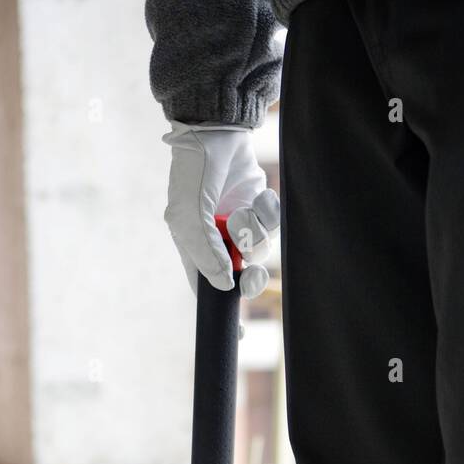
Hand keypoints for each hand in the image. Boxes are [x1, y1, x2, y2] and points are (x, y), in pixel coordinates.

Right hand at [163, 123, 279, 298]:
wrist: (217, 129)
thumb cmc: (194, 171)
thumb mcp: (189, 214)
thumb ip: (205, 253)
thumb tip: (226, 286)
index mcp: (195, 246)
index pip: (208, 288)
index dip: (223, 311)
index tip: (237, 335)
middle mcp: (219, 240)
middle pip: (242, 278)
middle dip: (250, 276)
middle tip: (249, 270)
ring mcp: (241, 225)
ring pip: (261, 251)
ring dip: (255, 233)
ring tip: (242, 212)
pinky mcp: (262, 209)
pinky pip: (275, 226)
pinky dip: (268, 212)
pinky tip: (257, 195)